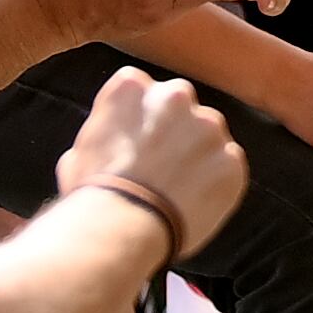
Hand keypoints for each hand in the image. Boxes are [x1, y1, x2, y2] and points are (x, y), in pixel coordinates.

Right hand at [61, 67, 246, 253]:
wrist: (122, 225)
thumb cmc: (93, 192)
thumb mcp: (80, 151)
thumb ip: (106, 132)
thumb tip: (111, 138)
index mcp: (132, 87)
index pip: (142, 91)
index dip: (139, 121)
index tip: (136, 142)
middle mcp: (176, 96)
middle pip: (181, 108)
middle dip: (174, 131)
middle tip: (160, 165)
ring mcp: (209, 127)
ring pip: (208, 136)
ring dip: (197, 156)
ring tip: (174, 189)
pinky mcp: (231, 159)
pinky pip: (228, 166)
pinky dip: (216, 181)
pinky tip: (193, 201)